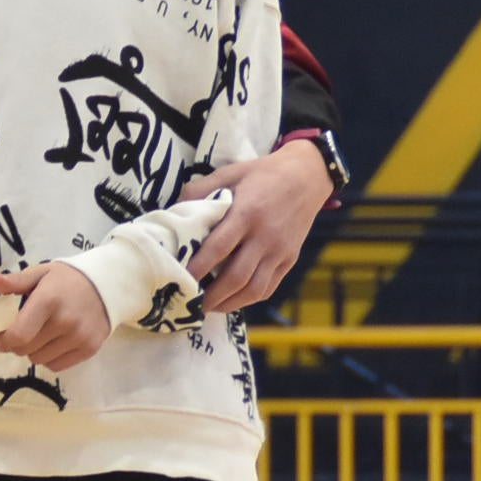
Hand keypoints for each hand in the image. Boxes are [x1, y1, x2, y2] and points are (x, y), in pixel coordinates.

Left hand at [0, 264, 110, 371]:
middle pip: (26, 350)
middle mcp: (65, 322)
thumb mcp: (41, 274)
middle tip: (20, 334)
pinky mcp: (89, 349)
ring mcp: (79, 337)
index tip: (1, 337)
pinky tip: (53, 343)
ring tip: (39, 336)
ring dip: (33, 351)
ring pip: (39, 360)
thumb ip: (17, 281)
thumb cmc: (68, 279)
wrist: (107, 285)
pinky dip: (49, 358)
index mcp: (48, 301)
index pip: (19, 335)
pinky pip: (57, 366)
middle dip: (16, 345)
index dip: (4, 341)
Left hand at [181, 139, 334, 313]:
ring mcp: (279, 250)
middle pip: (236, 276)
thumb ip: (200, 189)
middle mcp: (264, 236)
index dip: (198, 268)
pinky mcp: (289, 259)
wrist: (307, 176)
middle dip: (211, 295)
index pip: (218, 248)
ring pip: (254, 288)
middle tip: (190, 303)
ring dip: (229, 303)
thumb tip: (174, 209)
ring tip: (208, 307)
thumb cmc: (262, 174)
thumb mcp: (229, 173)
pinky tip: (232, 300)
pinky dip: (249, 298)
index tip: (179, 279)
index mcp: (246, 213)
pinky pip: (269, 286)